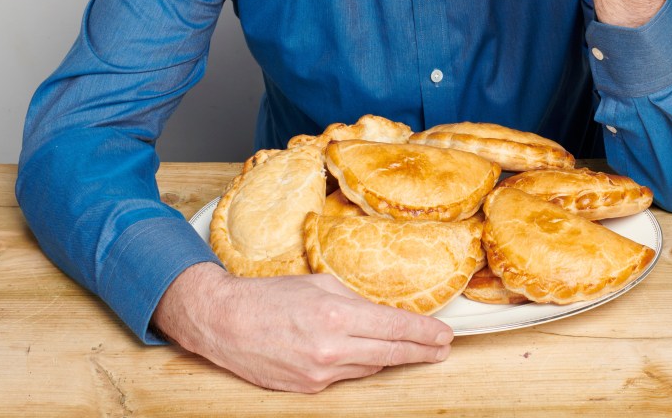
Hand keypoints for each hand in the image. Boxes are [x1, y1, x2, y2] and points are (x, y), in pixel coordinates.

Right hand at [152, 262, 453, 392]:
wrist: (227, 323)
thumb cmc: (271, 296)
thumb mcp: (319, 283)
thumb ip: (354, 300)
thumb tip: (383, 313)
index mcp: (336, 315)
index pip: (394, 327)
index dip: (424, 333)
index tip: (445, 335)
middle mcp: (332, 348)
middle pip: (391, 353)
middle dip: (421, 351)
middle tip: (443, 347)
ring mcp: (320, 374)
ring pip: (371, 366)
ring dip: (392, 356)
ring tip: (412, 348)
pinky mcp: (309, 389)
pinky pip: (347, 377)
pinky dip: (360, 364)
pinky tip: (368, 354)